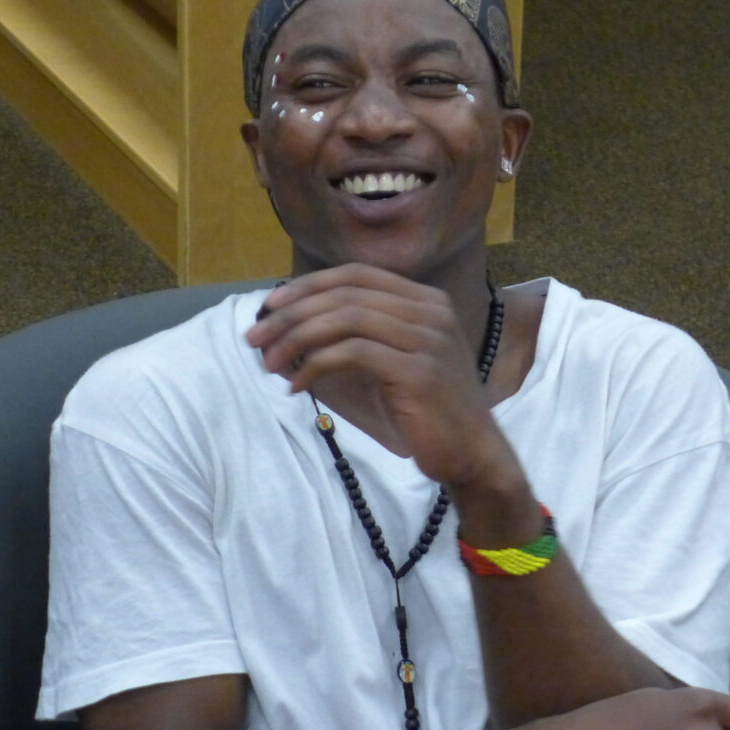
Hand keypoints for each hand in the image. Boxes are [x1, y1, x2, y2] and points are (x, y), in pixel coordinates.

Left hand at [245, 264, 514, 488]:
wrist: (474, 454)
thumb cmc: (429, 411)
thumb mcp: (399, 360)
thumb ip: (366, 334)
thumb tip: (300, 323)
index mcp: (427, 301)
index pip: (357, 275)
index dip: (309, 285)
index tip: (270, 306)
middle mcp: (431, 311)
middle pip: (346, 294)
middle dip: (292, 313)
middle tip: (255, 337)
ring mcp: (427, 339)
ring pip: (345, 319)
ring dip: (297, 339)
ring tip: (269, 364)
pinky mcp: (417, 371)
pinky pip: (352, 354)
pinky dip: (315, 365)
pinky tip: (297, 386)